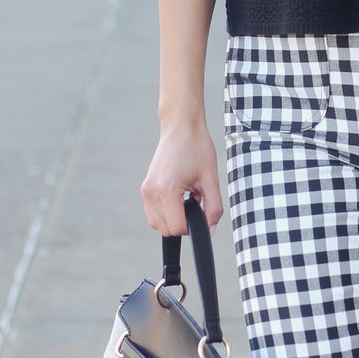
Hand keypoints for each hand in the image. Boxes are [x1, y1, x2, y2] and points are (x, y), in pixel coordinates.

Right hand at [140, 118, 224, 235]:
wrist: (181, 127)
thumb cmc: (197, 148)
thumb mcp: (211, 180)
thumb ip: (213, 208)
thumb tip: (210, 229)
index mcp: (166, 190)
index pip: (177, 228)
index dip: (193, 226)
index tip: (202, 212)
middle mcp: (151, 192)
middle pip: (166, 230)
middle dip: (184, 223)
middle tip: (196, 202)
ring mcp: (145, 190)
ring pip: (158, 224)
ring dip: (174, 219)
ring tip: (187, 198)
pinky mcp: (145, 188)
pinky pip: (153, 214)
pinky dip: (166, 213)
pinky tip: (178, 197)